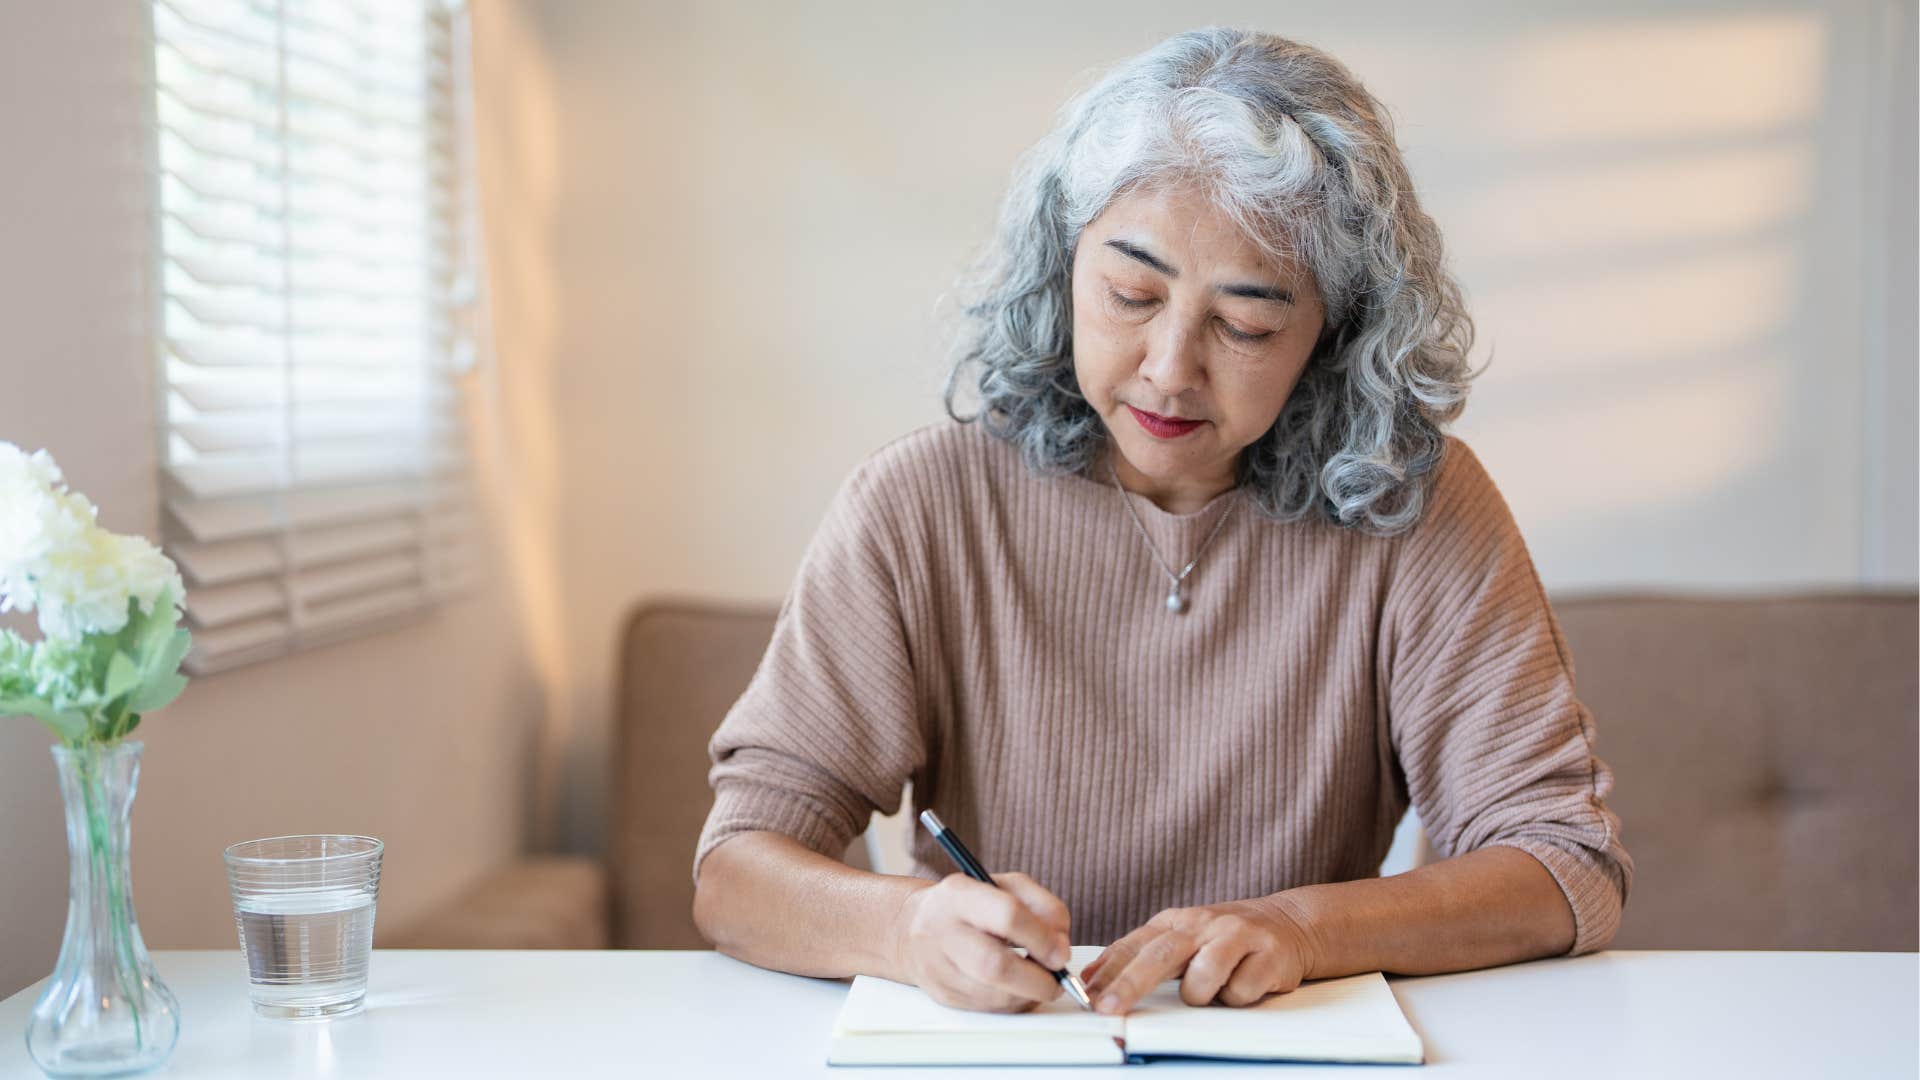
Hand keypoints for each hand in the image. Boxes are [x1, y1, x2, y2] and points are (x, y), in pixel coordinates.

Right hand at [889, 872, 1072, 1012]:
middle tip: (1056, 979)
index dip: (1042, 938)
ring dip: (1029, 995)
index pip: (1007, 916)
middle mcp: (943, 931)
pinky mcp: (944, 996)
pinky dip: (1015, 1004)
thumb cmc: (968, 905)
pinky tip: (1019, 989)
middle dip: (1037, 980)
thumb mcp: (1006, 886)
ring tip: (1039, 981)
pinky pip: (989, 1010)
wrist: (911, 929)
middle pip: (994, 966)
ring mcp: (938, 968)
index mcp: (959, 895)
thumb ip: (1043, 906)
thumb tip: (1061, 945)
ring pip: (994, 996)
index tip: (1061, 952)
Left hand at [1081, 895, 1319, 1014]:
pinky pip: (1241, 991)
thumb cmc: (1225, 938)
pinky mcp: (1268, 954)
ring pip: (1203, 977)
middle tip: (1110, 1008)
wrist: (1288, 924)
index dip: (1108, 971)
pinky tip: (1244, 984)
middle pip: (1159, 956)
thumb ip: (1141, 955)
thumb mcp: (1181, 938)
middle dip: (1130, 984)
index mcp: (1175, 921)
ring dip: (1202, 995)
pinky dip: (1238, 998)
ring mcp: (1236, 936)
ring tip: (1212, 990)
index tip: (1087, 994)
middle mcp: (1203, 924)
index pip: (1134, 945)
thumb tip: (1093, 979)